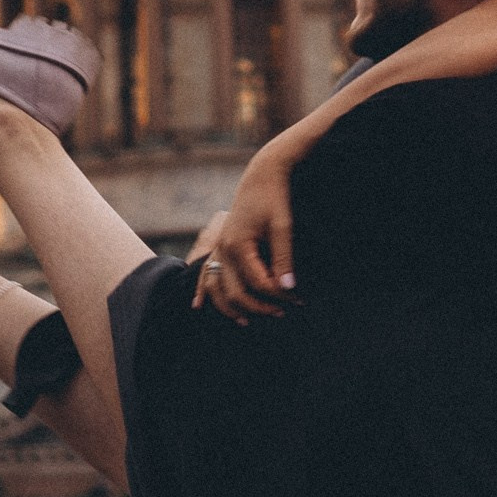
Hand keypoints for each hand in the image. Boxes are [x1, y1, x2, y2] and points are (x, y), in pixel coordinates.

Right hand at [191, 149, 299, 319]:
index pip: (259, 283)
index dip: (279, 295)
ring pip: (217, 288)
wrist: (262, 175)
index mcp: (239, 245)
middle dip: (259, 306)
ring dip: (231, 306)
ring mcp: (218, 247)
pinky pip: (205, 274)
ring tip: (248, 321)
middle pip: (236, 291)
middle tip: (283, 312)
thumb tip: (288, 288)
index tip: (298, 300)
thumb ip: (283, 258)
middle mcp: (223, 249)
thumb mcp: (283, 227)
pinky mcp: (219, 245)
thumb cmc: (275, 198)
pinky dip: (203, 291)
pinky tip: (198, 306)